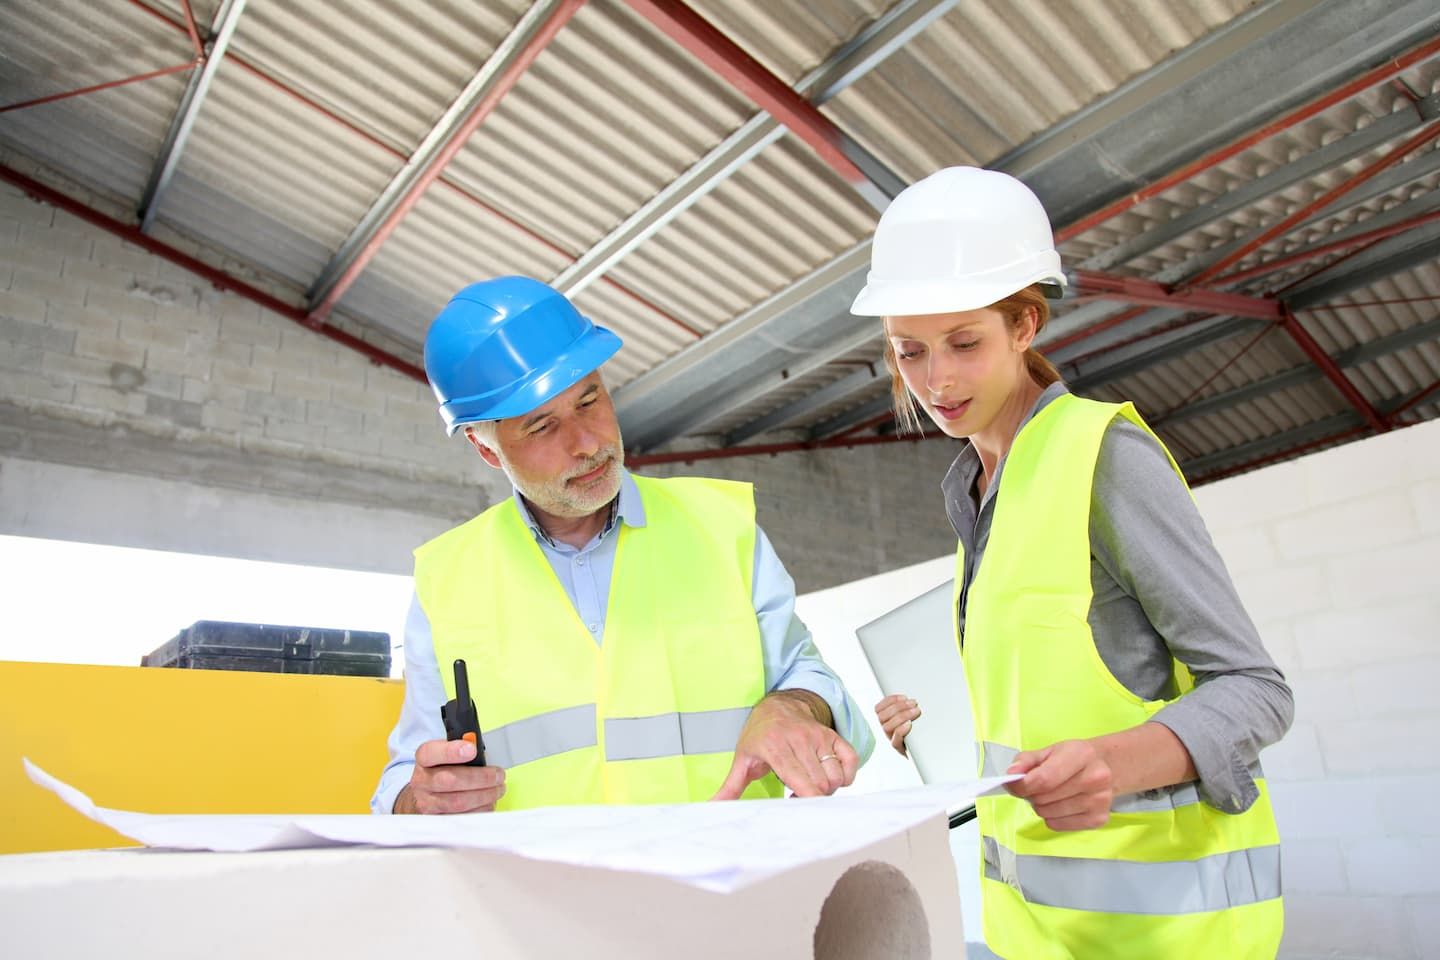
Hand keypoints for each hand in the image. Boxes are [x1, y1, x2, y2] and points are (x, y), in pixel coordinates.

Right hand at [393, 738, 505, 813]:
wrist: (425, 795)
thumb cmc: (443, 769)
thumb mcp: (448, 752)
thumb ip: (463, 747)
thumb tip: (481, 750)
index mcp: (424, 758)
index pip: (431, 752)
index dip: (451, 751)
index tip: (472, 749)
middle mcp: (422, 781)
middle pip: (449, 780)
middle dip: (480, 778)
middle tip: (498, 775)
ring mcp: (427, 803)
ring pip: (458, 802)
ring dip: (484, 795)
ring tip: (499, 788)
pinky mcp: (437, 820)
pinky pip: (462, 817)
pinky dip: (481, 809)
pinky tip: (490, 801)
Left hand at [712, 691, 857, 799]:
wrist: (777, 704)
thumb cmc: (760, 735)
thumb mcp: (742, 759)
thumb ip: (731, 787)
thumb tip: (712, 808)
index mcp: (776, 748)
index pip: (800, 781)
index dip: (802, 801)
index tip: (792, 804)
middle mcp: (800, 740)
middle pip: (821, 785)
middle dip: (812, 798)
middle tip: (797, 794)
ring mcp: (820, 736)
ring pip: (836, 776)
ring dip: (827, 788)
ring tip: (810, 784)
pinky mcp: (833, 735)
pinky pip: (852, 761)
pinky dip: (846, 776)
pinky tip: (829, 776)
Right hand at [874, 694, 919, 756]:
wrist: (924, 751)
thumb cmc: (917, 732)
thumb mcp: (910, 717)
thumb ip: (906, 708)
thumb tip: (909, 697)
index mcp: (886, 720)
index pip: (878, 709)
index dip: (889, 700)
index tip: (904, 697)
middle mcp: (886, 730)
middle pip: (882, 716)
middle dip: (898, 707)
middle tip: (914, 703)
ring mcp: (891, 740)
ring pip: (886, 727)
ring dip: (902, 716)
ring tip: (916, 711)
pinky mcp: (899, 749)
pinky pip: (895, 741)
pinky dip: (901, 730)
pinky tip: (910, 724)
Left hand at [1003, 739, 1113, 830]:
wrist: (1104, 767)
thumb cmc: (1073, 759)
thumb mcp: (1049, 751)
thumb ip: (1025, 761)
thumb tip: (1012, 774)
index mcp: (1081, 754)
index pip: (1044, 779)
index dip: (1021, 785)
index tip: (1012, 784)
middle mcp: (1095, 778)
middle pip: (1043, 798)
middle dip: (1031, 794)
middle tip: (1036, 786)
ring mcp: (1099, 800)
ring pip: (1047, 813)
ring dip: (1041, 806)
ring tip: (1052, 794)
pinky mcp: (1099, 819)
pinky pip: (1057, 825)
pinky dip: (1052, 817)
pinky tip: (1062, 804)